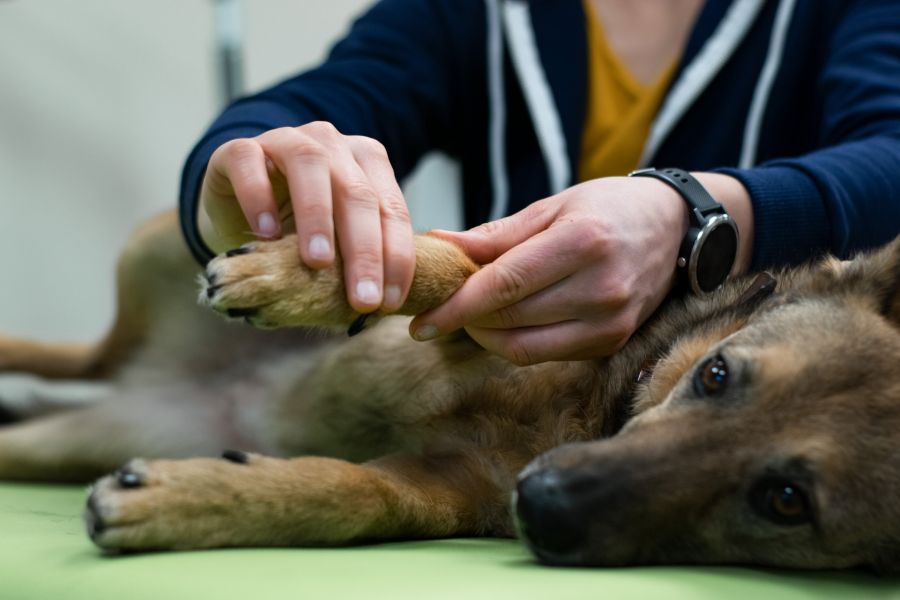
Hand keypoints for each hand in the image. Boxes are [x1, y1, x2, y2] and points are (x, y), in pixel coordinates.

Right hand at [199, 122, 414, 312]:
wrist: (237, 207)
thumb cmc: (297, 229)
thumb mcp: (335, 245)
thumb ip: (358, 262)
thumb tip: (381, 309)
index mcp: (367, 162)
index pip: (391, 209)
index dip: (396, 256)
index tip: (389, 301)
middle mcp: (331, 144)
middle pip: (357, 191)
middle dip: (365, 249)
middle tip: (363, 297)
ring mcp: (285, 140)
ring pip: (309, 164)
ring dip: (317, 216)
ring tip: (318, 262)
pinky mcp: (238, 149)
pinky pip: (249, 163)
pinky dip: (258, 197)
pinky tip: (266, 234)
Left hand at [408, 177, 689, 364]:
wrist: (674, 227)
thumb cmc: (608, 208)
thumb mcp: (552, 207)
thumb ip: (495, 235)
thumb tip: (438, 245)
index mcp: (582, 243)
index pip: (504, 286)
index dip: (456, 307)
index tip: (420, 323)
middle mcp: (601, 288)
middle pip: (509, 320)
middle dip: (465, 321)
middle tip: (438, 312)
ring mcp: (610, 321)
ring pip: (524, 348)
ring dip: (486, 336)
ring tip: (471, 316)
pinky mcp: (613, 342)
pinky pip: (547, 354)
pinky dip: (517, 342)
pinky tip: (507, 322)